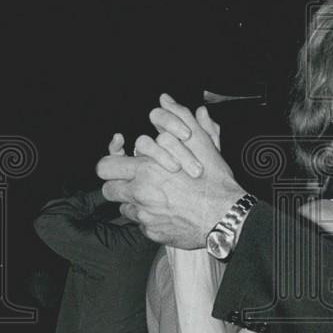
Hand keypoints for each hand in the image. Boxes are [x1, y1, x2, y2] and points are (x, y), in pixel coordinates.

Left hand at [96, 101, 243, 247]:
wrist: (227, 217)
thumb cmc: (215, 182)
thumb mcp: (201, 144)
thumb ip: (181, 119)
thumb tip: (166, 99)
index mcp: (147, 170)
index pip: (106, 166)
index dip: (110, 161)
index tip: (119, 160)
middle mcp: (141, 194)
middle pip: (108, 189)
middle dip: (117, 184)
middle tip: (131, 181)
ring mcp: (145, 216)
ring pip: (124, 207)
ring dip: (135, 201)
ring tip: (156, 196)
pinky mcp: (152, 233)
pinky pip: (141, 224)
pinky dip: (150, 218)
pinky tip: (167, 212)